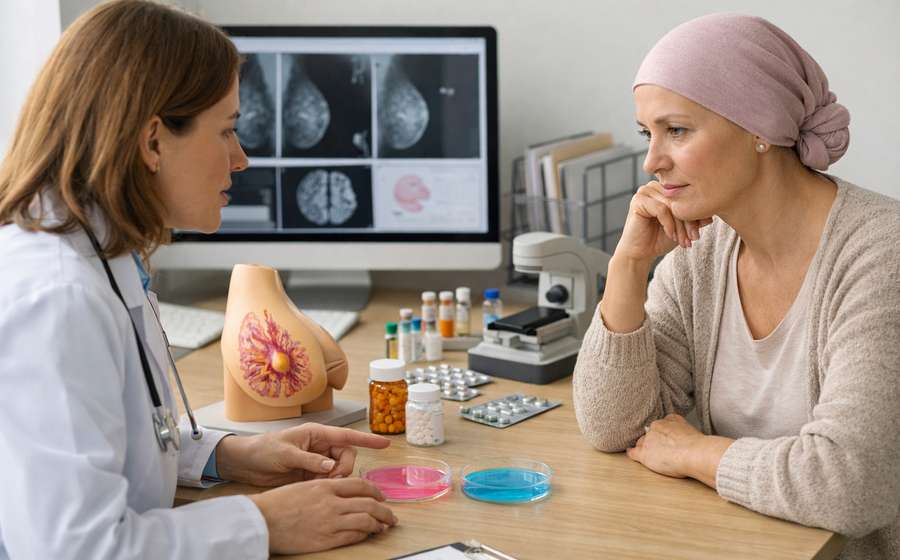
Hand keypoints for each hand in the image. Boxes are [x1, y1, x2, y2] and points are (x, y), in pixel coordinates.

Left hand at [216, 423, 389, 486]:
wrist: (246, 463)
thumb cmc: (263, 450)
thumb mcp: (285, 454)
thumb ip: (309, 460)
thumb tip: (330, 466)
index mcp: (317, 434)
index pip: (347, 436)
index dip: (367, 440)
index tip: (385, 443)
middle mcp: (320, 446)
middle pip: (346, 456)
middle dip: (343, 469)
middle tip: (329, 479)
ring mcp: (316, 460)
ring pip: (339, 470)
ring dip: (334, 479)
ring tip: (318, 484)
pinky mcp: (311, 473)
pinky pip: (328, 479)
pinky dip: (325, 485)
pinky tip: (313, 487)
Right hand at [249, 477, 397, 553]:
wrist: (262, 519)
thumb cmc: (277, 503)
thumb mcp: (304, 486)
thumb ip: (325, 489)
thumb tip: (342, 494)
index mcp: (326, 486)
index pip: (360, 485)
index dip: (375, 491)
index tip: (381, 496)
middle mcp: (332, 502)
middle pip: (369, 503)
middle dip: (385, 511)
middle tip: (391, 516)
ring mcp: (330, 521)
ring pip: (366, 520)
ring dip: (379, 524)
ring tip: (384, 527)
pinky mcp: (326, 538)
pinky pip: (354, 536)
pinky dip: (364, 535)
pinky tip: (367, 535)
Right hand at [615, 181, 712, 262]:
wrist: (640, 253)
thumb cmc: (660, 239)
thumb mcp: (683, 228)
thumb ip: (695, 220)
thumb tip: (711, 216)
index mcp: (665, 189)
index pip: (686, 196)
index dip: (695, 214)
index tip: (698, 234)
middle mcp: (655, 187)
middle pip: (680, 200)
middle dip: (689, 222)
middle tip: (694, 239)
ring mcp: (645, 192)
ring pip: (672, 205)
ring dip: (680, 225)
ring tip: (683, 241)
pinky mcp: (638, 200)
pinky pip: (661, 209)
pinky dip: (669, 224)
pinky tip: (671, 235)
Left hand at [625, 414, 703, 478]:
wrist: (695, 453)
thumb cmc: (699, 446)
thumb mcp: (693, 431)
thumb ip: (684, 431)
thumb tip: (685, 439)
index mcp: (670, 420)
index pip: (661, 425)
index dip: (662, 433)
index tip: (665, 439)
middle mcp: (657, 426)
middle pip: (650, 434)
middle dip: (653, 441)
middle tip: (662, 450)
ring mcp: (649, 439)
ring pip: (642, 443)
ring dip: (646, 448)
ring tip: (653, 457)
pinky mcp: (644, 453)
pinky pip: (633, 452)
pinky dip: (632, 453)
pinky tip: (630, 454)